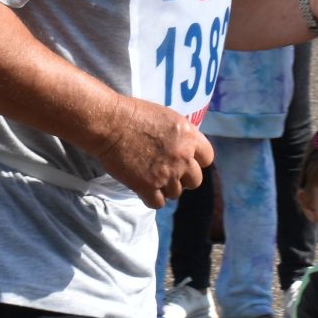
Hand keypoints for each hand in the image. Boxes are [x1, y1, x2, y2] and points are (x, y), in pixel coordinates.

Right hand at [92, 99, 213, 208]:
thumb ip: (181, 136)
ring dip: (165, 188)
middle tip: (168, 172)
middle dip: (183, 178)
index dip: (196, 161)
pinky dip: (151, 198)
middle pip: (195, 180)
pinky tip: (143, 188)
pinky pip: (158, 203)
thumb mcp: (168, 118)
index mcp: (189, 137)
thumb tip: (186, 149)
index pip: (207, 158)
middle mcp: (182, 157)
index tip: (186, 161)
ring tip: (151, 178)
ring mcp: (166, 174)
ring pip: (176, 193)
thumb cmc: (135, 114)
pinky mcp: (148, 187)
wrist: (110, 124)